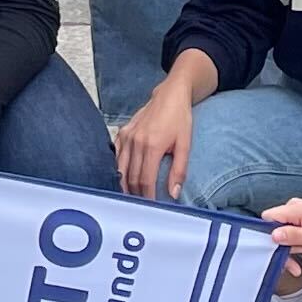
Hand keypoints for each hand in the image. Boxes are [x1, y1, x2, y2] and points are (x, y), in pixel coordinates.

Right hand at [113, 76, 198, 201]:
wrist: (170, 95)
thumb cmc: (180, 119)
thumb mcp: (185, 145)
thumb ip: (179, 171)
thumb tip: (173, 194)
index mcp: (152, 146)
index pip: (145, 180)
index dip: (147, 196)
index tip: (151, 207)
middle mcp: (136, 141)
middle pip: (131, 177)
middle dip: (136, 194)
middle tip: (141, 205)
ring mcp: (126, 136)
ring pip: (120, 168)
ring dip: (125, 184)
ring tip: (131, 196)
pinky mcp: (122, 132)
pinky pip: (116, 155)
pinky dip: (118, 169)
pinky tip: (122, 177)